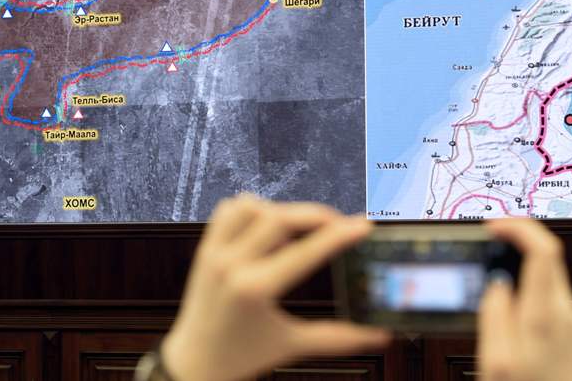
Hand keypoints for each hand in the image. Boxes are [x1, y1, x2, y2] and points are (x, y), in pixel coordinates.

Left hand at [161, 195, 389, 380]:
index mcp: (253, 290)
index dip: (339, 235)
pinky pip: (228, 211)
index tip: (361, 226)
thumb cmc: (239, 357)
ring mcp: (215, 254)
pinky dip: (251, 210)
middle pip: (280, 217)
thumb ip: (339, 338)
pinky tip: (267, 228)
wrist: (193, 366)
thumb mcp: (292, 346)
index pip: (305, 251)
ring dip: (280, 211)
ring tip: (297, 230)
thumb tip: (378, 336)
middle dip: (316, 215)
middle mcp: (231, 265)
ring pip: (252, 207)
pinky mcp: (206, 250)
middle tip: (338, 224)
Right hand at [477, 218, 571, 380]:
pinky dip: (527, 281)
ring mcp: (570, 321)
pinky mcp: (568, 331)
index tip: (495, 226)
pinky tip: (508, 293)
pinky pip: (547, 292)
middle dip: (518, 240)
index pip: (544, 250)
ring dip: (521, 261)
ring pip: (548, 273)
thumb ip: (494, 315)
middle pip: (548, 256)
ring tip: (493, 263)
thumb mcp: (496, 361)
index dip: (519, 228)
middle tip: (490, 239)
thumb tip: (496, 282)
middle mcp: (565, 313)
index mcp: (546, 316)